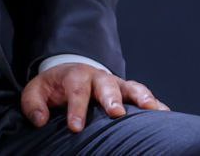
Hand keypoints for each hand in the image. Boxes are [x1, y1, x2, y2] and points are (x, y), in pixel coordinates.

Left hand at [21, 63, 169, 132]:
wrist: (71, 73)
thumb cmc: (55, 87)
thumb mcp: (36, 91)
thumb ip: (33, 104)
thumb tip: (40, 120)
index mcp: (75, 76)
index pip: (75, 90)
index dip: (76, 109)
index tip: (76, 127)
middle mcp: (98, 78)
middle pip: (106, 85)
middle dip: (111, 98)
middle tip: (115, 114)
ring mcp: (116, 84)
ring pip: (131, 87)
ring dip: (141, 97)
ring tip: (150, 109)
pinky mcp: (129, 92)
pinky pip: (144, 96)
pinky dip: (155, 103)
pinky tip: (166, 115)